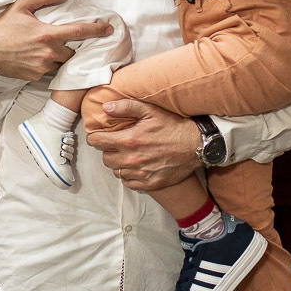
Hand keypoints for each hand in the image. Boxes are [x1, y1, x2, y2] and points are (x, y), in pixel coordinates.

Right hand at [0, 0, 112, 81]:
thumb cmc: (2, 27)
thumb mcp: (21, 6)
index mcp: (47, 34)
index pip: (79, 31)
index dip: (96, 30)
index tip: (109, 29)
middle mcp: (48, 53)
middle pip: (73, 52)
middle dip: (73, 46)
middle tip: (66, 40)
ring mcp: (42, 67)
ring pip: (62, 63)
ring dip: (61, 56)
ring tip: (49, 49)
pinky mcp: (35, 76)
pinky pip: (49, 71)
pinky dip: (48, 64)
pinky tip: (37, 57)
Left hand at [84, 98, 200, 190]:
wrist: (196, 145)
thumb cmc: (172, 126)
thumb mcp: (149, 111)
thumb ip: (125, 107)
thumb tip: (105, 107)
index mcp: (128, 140)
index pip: (97, 142)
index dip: (94, 138)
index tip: (98, 137)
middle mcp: (132, 159)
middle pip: (105, 159)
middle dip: (107, 151)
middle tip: (116, 145)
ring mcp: (141, 173)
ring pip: (116, 171)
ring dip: (119, 164)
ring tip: (128, 155)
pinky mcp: (150, 184)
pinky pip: (129, 183)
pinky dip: (129, 176)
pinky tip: (137, 166)